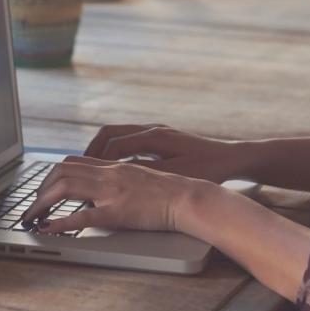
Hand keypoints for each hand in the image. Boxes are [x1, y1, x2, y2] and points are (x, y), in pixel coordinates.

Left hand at [19, 156, 213, 234]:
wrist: (190, 197)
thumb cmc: (172, 192)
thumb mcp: (141, 178)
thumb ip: (120, 180)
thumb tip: (101, 192)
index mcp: (115, 166)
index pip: (74, 161)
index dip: (53, 174)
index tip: (45, 189)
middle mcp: (109, 173)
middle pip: (62, 170)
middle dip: (41, 188)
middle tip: (33, 206)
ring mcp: (111, 191)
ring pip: (64, 187)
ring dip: (42, 202)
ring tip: (33, 217)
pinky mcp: (116, 212)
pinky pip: (80, 216)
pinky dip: (59, 222)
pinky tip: (48, 229)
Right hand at [83, 123, 251, 183]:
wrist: (233, 158)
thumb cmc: (210, 168)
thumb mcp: (178, 175)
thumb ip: (147, 176)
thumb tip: (119, 180)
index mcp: (155, 137)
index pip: (114, 144)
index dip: (95, 160)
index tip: (82, 174)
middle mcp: (153, 130)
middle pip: (109, 133)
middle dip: (91, 150)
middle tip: (76, 168)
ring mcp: (156, 132)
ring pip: (118, 135)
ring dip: (102, 150)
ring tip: (89, 168)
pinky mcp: (162, 139)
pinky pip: (129, 140)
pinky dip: (115, 152)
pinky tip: (113, 169)